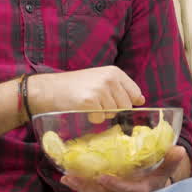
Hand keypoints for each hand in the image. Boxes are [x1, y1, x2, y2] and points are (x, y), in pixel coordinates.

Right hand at [25, 66, 144, 115]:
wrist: (50, 89)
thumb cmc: (75, 86)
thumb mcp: (100, 79)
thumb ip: (120, 88)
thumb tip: (141, 100)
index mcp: (114, 72)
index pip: (134, 93)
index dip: (128, 103)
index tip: (115, 103)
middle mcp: (109, 79)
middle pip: (125, 106)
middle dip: (113, 110)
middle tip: (97, 103)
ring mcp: (100, 90)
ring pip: (113, 114)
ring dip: (101, 114)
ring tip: (88, 104)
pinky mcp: (90, 102)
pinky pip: (100, 119)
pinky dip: (92, 118)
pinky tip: (82, 109)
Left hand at [60, 145, 187, 191]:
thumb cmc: (156, 186)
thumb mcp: (164, 176)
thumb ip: (170, 163)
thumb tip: (179, 149)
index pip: (127, 191)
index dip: (115, 185)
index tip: (102, 177)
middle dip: (88, 188)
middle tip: (72, 177)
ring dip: (81, 187)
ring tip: (67, 177)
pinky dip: (81, 188)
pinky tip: (68, 179)